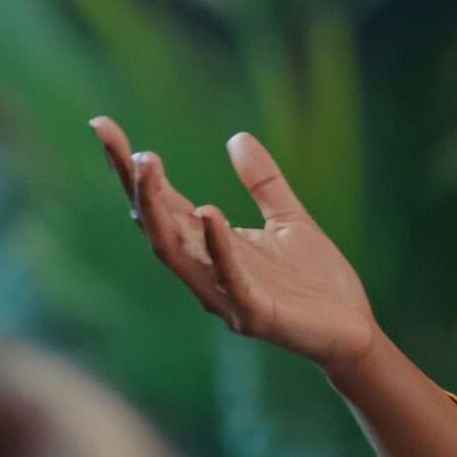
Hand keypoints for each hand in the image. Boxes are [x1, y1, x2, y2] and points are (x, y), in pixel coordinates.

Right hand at [89, 116, 378, 371]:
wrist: (352, 330)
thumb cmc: (316, 281)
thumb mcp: (289, 219)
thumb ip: (263, 183)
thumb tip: (237, 137)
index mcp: (209, 247)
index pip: (162, 203)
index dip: (133, 169)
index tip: (104, 126)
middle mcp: (205, 271)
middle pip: (156, 224)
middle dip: (135, 184)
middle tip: (116, 140)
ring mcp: (224, 295)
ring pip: (176, 252)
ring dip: (159, 210)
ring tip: (148, 165)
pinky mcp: (254, 314)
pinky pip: (228, 279)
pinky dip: (218, 246)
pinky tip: (210, 213)